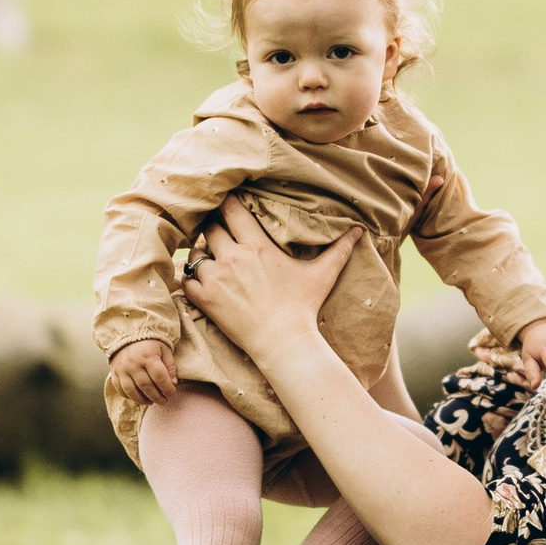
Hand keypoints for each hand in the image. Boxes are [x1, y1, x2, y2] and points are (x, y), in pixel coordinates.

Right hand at [111, 336, 181, 408]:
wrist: (127, 335)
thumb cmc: (149, 343)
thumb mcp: (164, 349)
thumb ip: (170, 366)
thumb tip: (173, 383)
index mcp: (148, 356)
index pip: (159, 377)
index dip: (167, 388)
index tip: (172, 393)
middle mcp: (133, 363)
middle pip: (146, 386)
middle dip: (157, 397)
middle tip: (164, 401)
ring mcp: (122, 369)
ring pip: (132, 391)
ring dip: (143, 400)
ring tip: (152, 402)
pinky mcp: (114, 373)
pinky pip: (121, 389)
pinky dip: (130, 397)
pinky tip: (139, 398)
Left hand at [186, 197, 355, 369]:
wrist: (283, 341)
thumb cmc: (303, 306)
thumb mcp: (322, 274)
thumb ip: (339, 249)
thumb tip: (359, 230)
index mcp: (257, 246)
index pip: (232, 210)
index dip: (226, 203)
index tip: (226, 203)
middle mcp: (232, 257)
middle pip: (209, 227)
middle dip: (210, 225)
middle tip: (214, 229)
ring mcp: (216, 278)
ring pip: (194, 253)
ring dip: (199, 252)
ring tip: (205, 256)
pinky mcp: (206, 300)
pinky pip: (186, 281)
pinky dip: (189, 279)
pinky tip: (198, 280)